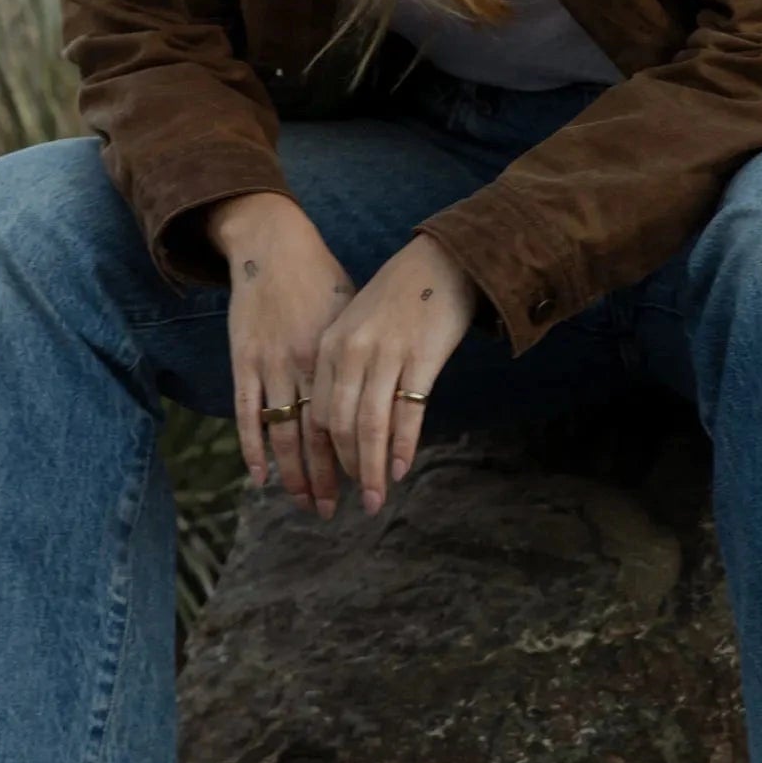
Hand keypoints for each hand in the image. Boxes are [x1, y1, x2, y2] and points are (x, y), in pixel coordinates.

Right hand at [209, 192, 358, 516]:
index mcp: (340, 355)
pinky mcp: (244, 360)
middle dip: (327, 478)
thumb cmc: (322, 278)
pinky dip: (253, 447)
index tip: (370, 487)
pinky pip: (247, 413)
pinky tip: (260, 476)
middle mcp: (307, 365)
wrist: (275, 244)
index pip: (353, 420)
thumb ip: (362, 356)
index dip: (361, 457)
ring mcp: (272, 364)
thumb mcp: (353, 314)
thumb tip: (386, 391)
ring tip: (304, 503)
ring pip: (285, 433)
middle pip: (320, 437)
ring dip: (294, 474)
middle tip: (333, 512)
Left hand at [310, 231, 478, 517]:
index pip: (319, 414)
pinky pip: (406, 412)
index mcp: (330, 346)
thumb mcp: (357, 326)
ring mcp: (386, 355)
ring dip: (371, 469)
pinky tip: (400, 469)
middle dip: (345, 471)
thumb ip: (346, 368)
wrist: (442, 260)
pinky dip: (401, 445)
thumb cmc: (399, 297)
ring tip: (376, 498)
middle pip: (340, 426)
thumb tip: (344, 422)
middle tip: (353, 502)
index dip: (324, 454)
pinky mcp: (420, 358)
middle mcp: (351, 352)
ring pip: (370, 426)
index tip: (332, 481)